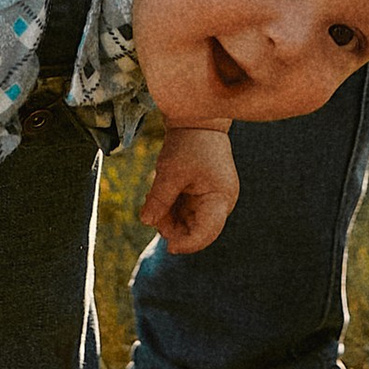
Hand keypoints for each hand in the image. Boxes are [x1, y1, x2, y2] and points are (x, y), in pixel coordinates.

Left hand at [141, 126, 239, 255]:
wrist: (196, 121)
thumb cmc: (187, 144)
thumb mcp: (169, 172)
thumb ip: (159, 200)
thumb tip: (147, 222)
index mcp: (220, 198)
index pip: (206, 233)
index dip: (187, 244)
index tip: (169, 247)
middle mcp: (221, 203)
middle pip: (196, 230)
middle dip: (172, 227)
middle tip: (152, 211)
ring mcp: (212, 199)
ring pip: (188, 223)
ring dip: (169, 217)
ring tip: (154, 196)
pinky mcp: (203, 195)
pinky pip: (186, 212)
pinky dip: (171, 209)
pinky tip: (160, 194)